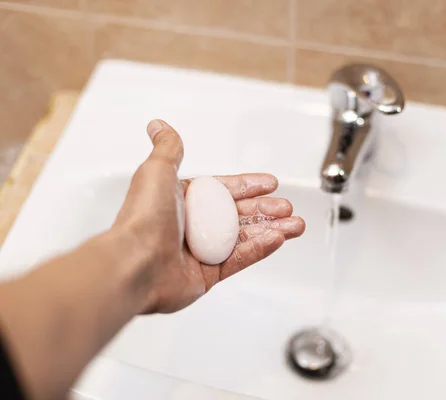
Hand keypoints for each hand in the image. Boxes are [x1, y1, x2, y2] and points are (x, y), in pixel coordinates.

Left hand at [113, 120, 304, 313]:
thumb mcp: (156, 171)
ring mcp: (200, 251)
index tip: (270, 183)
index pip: (223, 190)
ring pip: (245, 237)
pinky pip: (239, 259)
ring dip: (272, 229)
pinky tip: (278, 238)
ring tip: (295, 224)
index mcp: (183, 201)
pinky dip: (260, 248)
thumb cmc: (142, 217)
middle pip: (239, 215)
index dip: (248, 186)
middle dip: (266, 210)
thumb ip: (168, 148)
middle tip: (287, 207)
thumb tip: (158, 125)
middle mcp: (192, 226)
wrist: (135, 263)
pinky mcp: (207, 275)